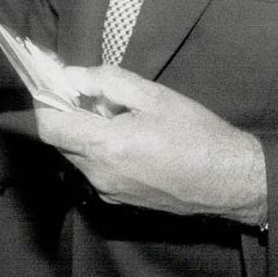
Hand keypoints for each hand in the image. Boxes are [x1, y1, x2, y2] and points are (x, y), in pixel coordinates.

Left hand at [34, 64, 266, 222]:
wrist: (230, 181)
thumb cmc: (196, 134)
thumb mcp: (155, 96)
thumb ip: (107, 82)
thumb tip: (71, 75)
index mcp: (105, 146)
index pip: (49, 128)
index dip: (46, 103)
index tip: (56, 86)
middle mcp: (99, 174)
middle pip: (62, 142)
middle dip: (69, 116)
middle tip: (95, 96)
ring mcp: (109, 191)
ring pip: (78, 157)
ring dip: (86, 135)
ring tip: (119, 118)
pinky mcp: (120, 201)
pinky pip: (96, 171)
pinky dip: (100, 153)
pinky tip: (129, 141)